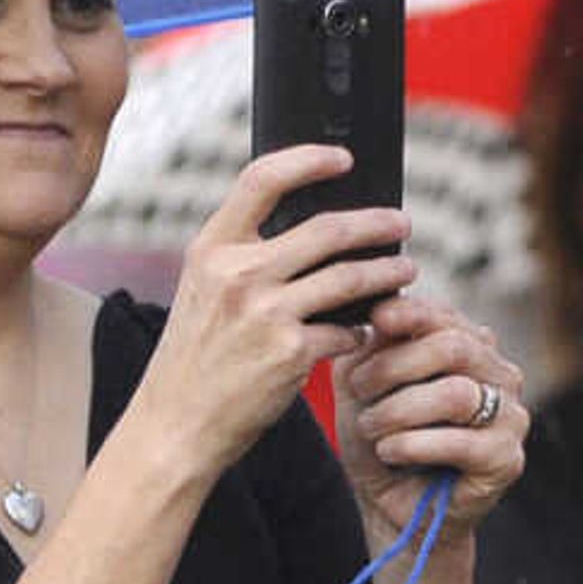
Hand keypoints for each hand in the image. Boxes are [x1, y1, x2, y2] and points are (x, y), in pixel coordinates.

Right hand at [138, 145, 415, 471]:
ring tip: (406, 272)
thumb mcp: (204, 291)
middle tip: (401, 224)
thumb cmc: (196, 358)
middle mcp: (237, 274)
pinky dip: (361, 330)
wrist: (176, 425)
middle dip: (376, 223)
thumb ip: (245, 257)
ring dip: (389, 274)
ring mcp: (265, 313)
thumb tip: (315, 229)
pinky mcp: (291, 353)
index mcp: (212, 248)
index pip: (263, 179)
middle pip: (328, 229)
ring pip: (350, 278)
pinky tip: (364, 332)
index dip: (308, 160)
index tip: (343, 158)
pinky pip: (347, 330)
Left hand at [328, 291, 525, 546]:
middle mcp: (499, 375)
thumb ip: (369, 349)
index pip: (447, 316)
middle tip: (358, 387)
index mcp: (470, 349)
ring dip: (399, 410)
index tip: (376, 318)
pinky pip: (460, 442)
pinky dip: (412, 445)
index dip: (411, 313)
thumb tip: (378, 311)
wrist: (392, 506)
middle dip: (396, 365)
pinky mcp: (507, 459)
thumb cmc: (382, 441)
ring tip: (372, 428)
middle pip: (455, 346)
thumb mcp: (362, 388)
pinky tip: (390, 452)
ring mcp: (511, 416)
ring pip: (457, 394)